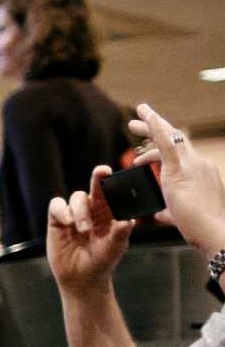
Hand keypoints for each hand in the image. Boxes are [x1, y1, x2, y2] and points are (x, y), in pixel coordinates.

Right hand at [47, 166, 133, 296]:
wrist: (81, 277)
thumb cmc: (102, 261)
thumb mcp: (114, 247)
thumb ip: (120, 233)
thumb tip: (128, 221)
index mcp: (110, 211)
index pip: (113, 191)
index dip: (114, 181)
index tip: (119, 175)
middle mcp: (93, 208)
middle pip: (95, 186)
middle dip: (98, 177)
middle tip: (102, 172)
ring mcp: (74, 213)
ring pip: (76, 198)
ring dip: (81, 212)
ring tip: (83, 230)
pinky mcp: (57, 220)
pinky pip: (56, 206)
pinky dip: (62, 211)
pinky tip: (67, 223)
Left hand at [132, 103, 224, 254]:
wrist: (212, 230)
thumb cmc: (200, 228)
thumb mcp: (180, 216)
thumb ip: (168, 212)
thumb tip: (160, 214)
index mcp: (200, 173)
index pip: (179, 155)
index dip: (159, 151)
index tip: (144, 153)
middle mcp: (198, 164)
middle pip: (176, 140)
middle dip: (155, 130)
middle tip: (137, 123)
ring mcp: (192, 164)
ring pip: (170, 136)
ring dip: (151, 126)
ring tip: (134, 119)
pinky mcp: (180, 169)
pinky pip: (166, 142)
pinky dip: (155, 127)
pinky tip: (146, 116)